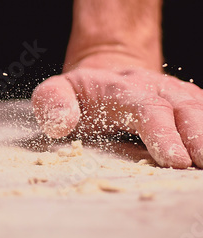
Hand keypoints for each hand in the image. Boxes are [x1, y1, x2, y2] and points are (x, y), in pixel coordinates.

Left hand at [32, 64, 202, 168]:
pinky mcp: (193, 105)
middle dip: (198, 136)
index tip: (175, 160)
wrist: (110, 72)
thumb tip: (59, 125)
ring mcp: (179, 96)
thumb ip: (51, 103)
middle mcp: (157, 88)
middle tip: (200, 165)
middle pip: (184, 108)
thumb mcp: (56, 91)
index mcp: (122, 88)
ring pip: (202, 109)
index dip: (162, 132)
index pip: (146, 108)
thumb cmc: (83, 95)